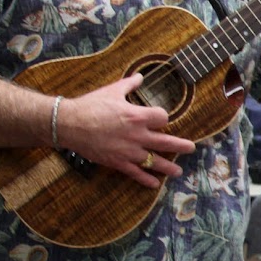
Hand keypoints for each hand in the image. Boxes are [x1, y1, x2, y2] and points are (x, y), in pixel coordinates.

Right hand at [55, 73, 194, 187]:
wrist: (68, 123)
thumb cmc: (91, 105)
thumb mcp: (112, 90)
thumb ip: (130, 84)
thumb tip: (141, 76)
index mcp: (137, 116)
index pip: (163, 118)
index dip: (163, 117)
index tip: (160, 118)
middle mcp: (137, 135)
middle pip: (167, 142)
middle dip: (181, 145)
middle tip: (191, 148)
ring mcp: (129, 151)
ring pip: (154, 161)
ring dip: (168, 167)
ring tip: (178, 171)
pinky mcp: (118, 162)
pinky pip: (136, 173)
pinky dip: (146, 179)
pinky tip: (155, 184)